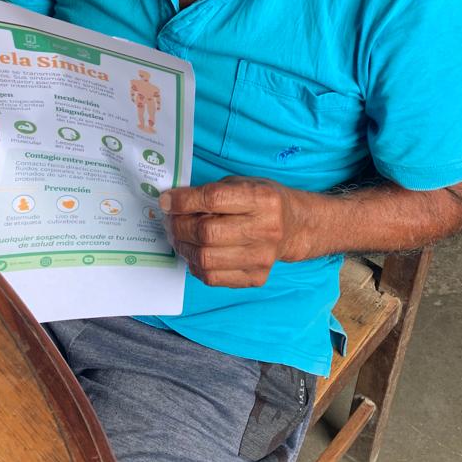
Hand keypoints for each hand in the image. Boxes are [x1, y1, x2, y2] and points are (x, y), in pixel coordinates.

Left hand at [159, 176, 305, 287]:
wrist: (294, 227)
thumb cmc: (263, 201)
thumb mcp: (242, 184)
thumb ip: (210, 192)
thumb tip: (171, 204)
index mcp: (263, 199)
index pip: (213, 199)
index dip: (183, 201)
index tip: (166, 201)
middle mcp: (266, 229)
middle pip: (206, 232)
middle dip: (178, 225)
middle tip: (169, 221)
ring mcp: (262, 257)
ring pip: (206, 258)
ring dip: (183, 247)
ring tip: (178, 237)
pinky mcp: (257, 277)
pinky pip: (212, 277)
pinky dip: (195, 265)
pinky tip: (194, 252)